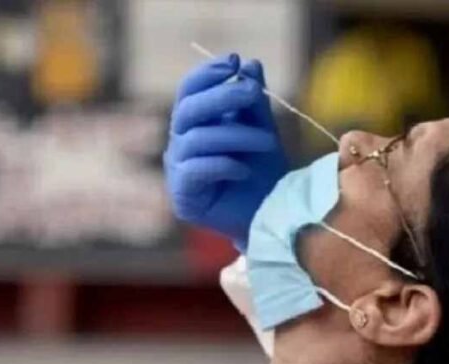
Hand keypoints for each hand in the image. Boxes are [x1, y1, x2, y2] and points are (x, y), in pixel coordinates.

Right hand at [164, 54, 289, 249]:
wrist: (270, 218)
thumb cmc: (264, 175)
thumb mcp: (263, 131)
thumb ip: (254, 103)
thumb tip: (251, 64)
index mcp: (195, 125)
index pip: (190, 91)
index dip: (207, 73)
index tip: (234, 60)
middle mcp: (181, 145)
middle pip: (188, 110)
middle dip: (221, 96)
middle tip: (251, 92)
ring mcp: (178, 171)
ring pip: (196, 139)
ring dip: (236, 135)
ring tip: (269, 142)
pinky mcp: (183, 197)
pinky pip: (195, 170)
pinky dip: (223, 164)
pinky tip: (244, 168)